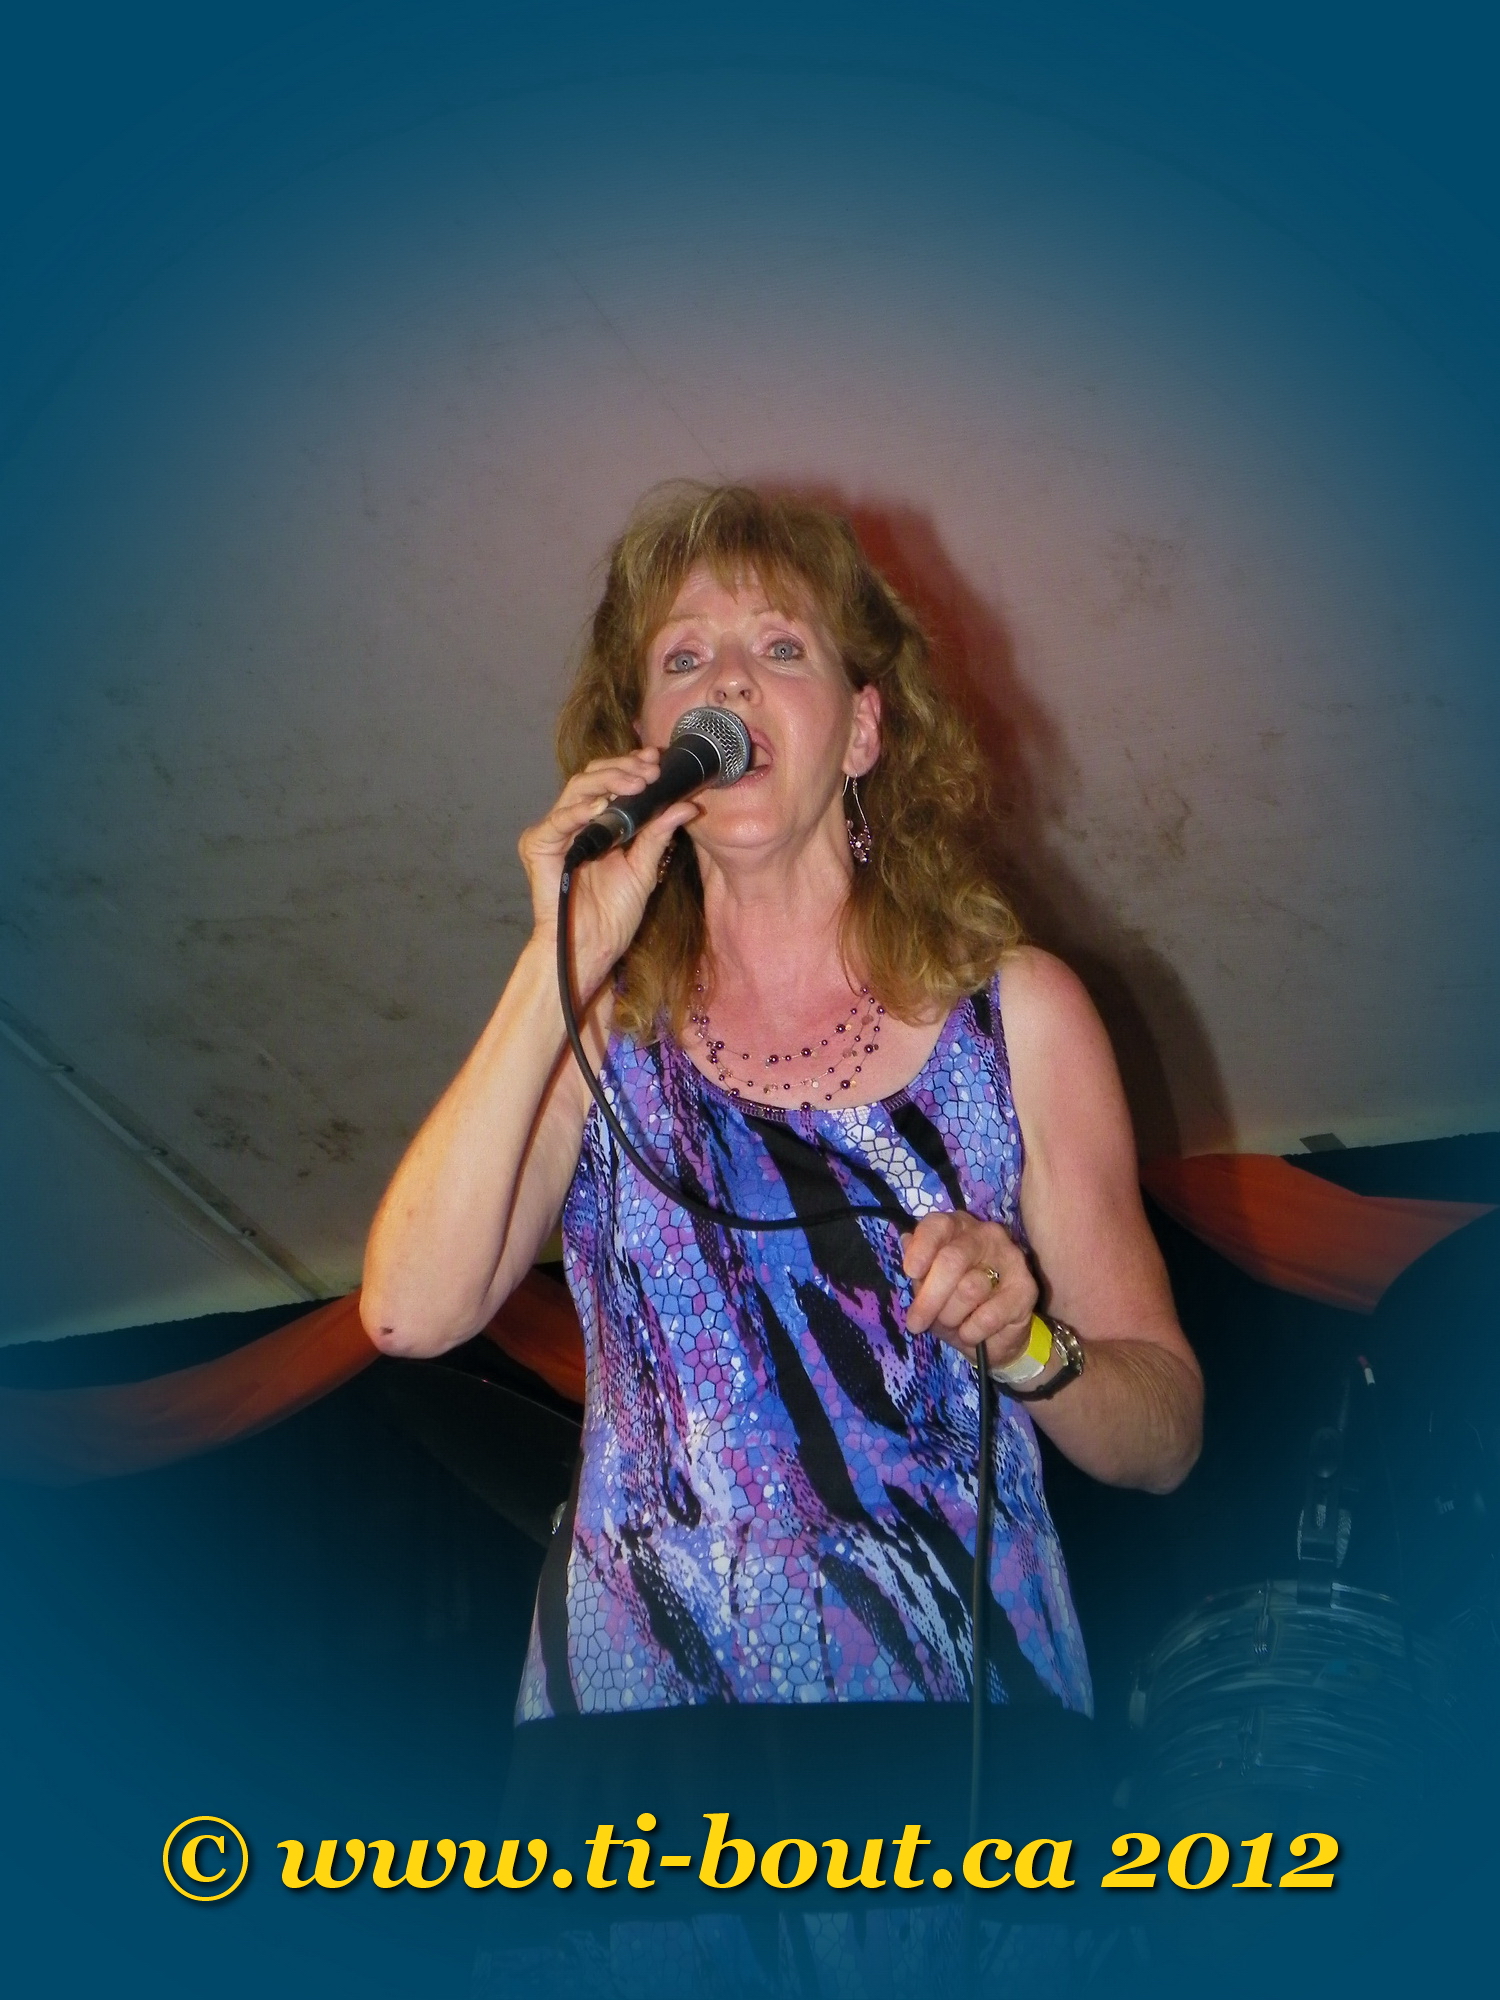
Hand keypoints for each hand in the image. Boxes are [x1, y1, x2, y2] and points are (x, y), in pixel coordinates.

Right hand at [517, 750, 699, 1001]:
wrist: (591, 947)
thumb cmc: (613, 915)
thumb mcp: (644, 868)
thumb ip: (659, 834)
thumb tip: (687, 805)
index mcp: (596, 824)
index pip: (610, 782)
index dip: (632, 767)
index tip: (658, 761)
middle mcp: (573, 822)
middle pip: (592, 778)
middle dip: (623, 768)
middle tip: (651, 770)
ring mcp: (554, 832)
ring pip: (577, 790)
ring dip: (609, 781)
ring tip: (637, 783)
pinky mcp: (537, 846)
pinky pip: (558, 820)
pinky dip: (579, 810)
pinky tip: (602, 806)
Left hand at [902, 1211, 1038, 1372]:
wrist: (992, 1336)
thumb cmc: (955, 1304)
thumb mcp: (929, 1289)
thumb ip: (919, 1270)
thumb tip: (906, 1243)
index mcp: (958, 1228)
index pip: (938, 1225)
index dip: (922, 1248)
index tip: (911, 1272)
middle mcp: (986, 1236)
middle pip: (952, 1260)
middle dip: (929, 1298)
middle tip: (916, 1323)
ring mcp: (1010, 1260)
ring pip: (969, 1289)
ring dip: (951, 1316)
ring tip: (952, 1324)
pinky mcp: (1026, 1289)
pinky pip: (988, 1316)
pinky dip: (972, 1331)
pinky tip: (971, 1333)